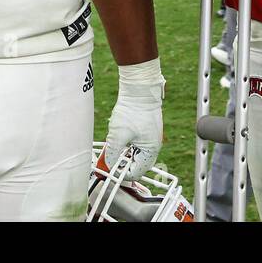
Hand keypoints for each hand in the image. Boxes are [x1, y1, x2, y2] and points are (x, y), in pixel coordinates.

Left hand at [103, 58, 164, 181]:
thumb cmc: (132, 111)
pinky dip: (127, 144)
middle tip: (109, 162)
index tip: (110, 171)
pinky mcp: (147, 127)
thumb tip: (108, 165)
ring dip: (124, 154)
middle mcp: (153, 144)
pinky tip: (118, 139)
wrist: (140, 88)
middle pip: (138, 163)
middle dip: (123, 164)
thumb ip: (112, 154)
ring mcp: (151, 135)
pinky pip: (137, 142)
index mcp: (150, 150)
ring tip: (112, 150)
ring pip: (137, 152)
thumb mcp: (117, 136)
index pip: (138, 171)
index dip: (123, 174)